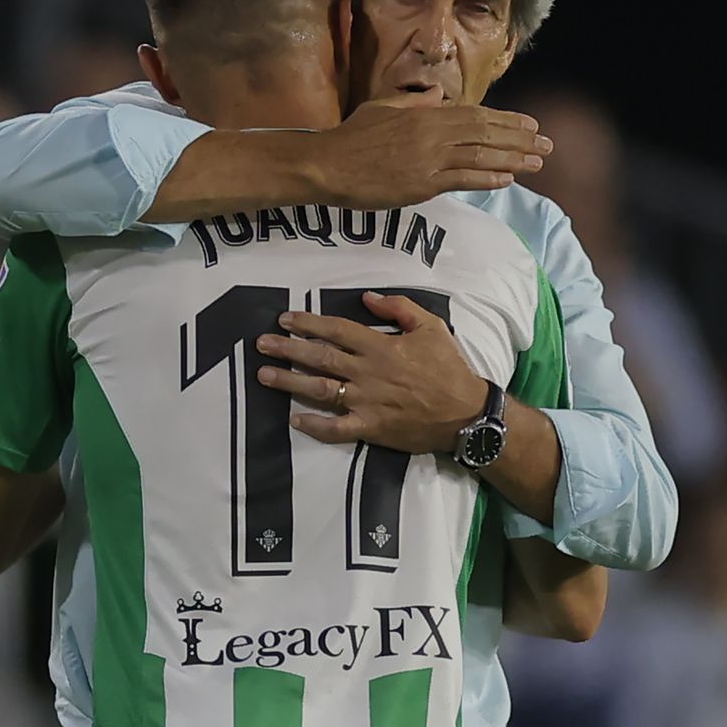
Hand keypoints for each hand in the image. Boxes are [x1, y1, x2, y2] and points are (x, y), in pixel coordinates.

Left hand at [257, 292, 489, 453]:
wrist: (465, 414)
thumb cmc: (449, 368)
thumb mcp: (431, 326)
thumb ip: (399, 308)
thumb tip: (367, 297)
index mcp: (380, 346)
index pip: (336, 330)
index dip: (308, 323)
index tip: (285, 319)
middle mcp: (366, 372)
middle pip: (319, 357)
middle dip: (287, 349)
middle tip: (261, 344)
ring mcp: (365, 402)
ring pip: (319, 389)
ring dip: (289, 382)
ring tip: (263, 375)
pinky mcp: (369, 428)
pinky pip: (336, 429)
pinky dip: (314, 425)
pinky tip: (294, 419)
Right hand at [308, 95, 551, 207]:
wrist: (328, 164)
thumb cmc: (351, 139)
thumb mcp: (382, 109)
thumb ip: (412, 104)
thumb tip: (434, 97)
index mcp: (424, 114)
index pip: (474, 115)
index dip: (505, 120)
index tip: (528, 124)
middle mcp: (431, 133)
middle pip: (485, 132)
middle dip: (519, 138)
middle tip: (546, 144)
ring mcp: (428, 158)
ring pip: (480, 154)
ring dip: (513, 158)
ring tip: (538, 162)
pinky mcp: (421, 183)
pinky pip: (462, 178)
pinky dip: (487, 177)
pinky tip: (508, 178)